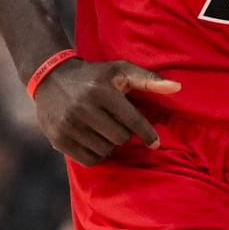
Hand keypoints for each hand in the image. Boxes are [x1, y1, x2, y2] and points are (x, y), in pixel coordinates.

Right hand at [33, 58, 180, 164]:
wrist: (50, 77)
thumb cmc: (93, 75)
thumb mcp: (120, 70)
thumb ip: (149, 79)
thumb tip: (178, 87)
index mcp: (101, 91)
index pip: (132, 121)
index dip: (147, 133)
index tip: (154, 142)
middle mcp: (83, 108)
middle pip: (119, 138)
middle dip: (123, 133)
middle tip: (116, 124)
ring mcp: (68, 125)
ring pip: (105, 150)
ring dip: (109, 143)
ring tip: (103, 130)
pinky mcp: (58, 139)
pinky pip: (89, 159)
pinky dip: (96, 154)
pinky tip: (94, 141)